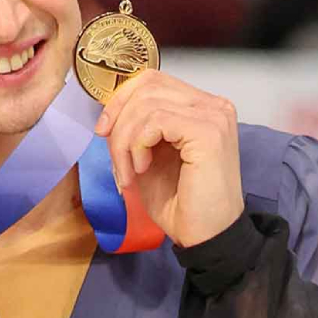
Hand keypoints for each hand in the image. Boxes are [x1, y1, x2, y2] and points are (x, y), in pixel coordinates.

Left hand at [94, 69, 244, 247]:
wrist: (206, 237)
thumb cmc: (180, 202)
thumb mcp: (148, 156)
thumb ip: (136, 128)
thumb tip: (109, 111)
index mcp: (201, 107)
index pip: (152, 80)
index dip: (120, 100)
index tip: (103, 130)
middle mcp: (213, 105)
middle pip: (147, 86)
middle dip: (119, 122)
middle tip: (116, 160)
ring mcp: (214, 116)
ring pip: (146, 105)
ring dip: (125, 142)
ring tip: (129, 172)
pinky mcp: (208, 132)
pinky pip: (154, 121)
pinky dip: (137, 146)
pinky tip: (142, 169)